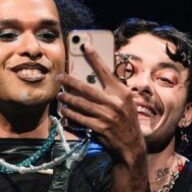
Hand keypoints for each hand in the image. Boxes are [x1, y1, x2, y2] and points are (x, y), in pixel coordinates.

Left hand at [57, 43, 144, 164]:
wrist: (131, 145)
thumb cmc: (126, 120)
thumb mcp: (126, 102)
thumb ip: (113, 91)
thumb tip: (94, 79)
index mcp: (122, 93)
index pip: (106, 72)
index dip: (95, 58)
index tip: (85, 46)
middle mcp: (115, 103)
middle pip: (87, 89)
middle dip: (70, 82)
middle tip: (60, 78)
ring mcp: (107, 116)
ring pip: (81, 105)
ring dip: (68, 99)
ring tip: (60, 96)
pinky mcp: (100, 128)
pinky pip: (80, 119)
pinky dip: (71, 115)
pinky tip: (64, 111)